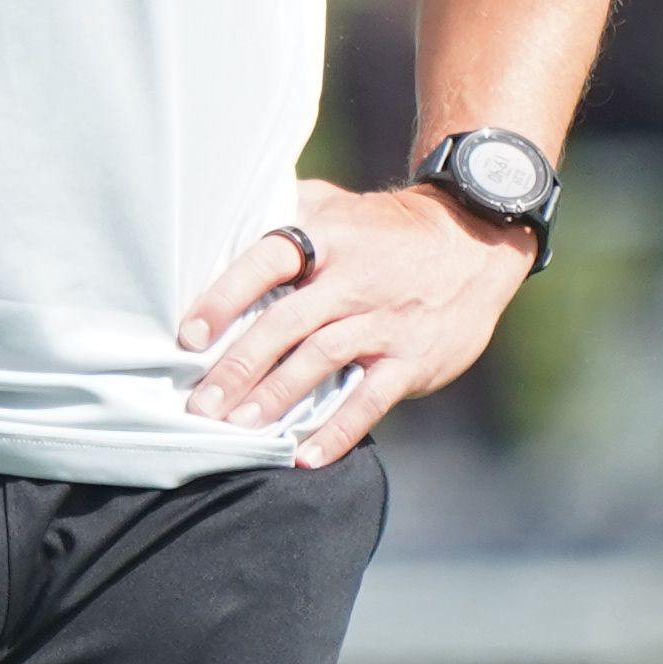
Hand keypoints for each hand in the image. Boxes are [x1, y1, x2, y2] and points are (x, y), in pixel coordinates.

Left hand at [177, 181, 533, 467]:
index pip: (266, 262)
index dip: (225, 296)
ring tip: (238, 429)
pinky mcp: (413, 357)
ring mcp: (386, 319)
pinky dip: (338, 430)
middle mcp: (354, 278)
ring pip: (322, 359)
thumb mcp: (336, 206)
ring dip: (277, 397)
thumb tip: (216, 221)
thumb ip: (284, 213)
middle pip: (287, 321)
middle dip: (240, 366)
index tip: (189, 336)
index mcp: (327, 237)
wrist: (473, 239)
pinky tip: (304, 457)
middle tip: (200, 405)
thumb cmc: (383, 229)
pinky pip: (371, 398)